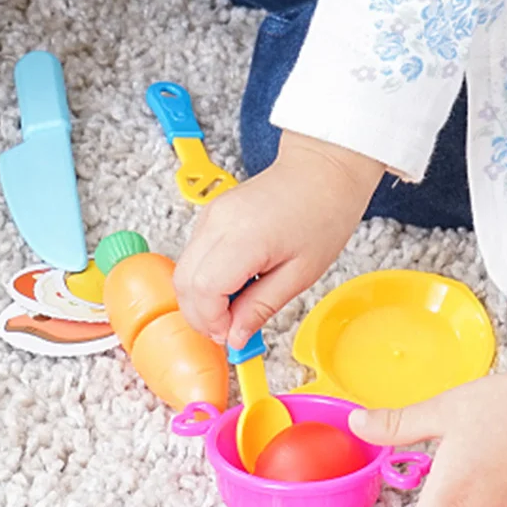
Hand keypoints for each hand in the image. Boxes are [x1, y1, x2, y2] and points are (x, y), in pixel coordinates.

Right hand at [174, 130, 385, 346]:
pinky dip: (204, 280)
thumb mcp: (301, 273)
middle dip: (200, 315)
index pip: (203, 290)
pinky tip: (232, 285)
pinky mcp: (209, 216)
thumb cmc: (323, 213)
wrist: (323, 169)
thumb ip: (262, 307)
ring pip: (182, 271)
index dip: (212, 320)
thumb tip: (235, 336)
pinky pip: (192, 257)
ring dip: (200, 299)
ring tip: (234, 308)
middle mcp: (217, 224)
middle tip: (228, 330)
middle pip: (183, 283)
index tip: (231, 335)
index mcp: (244, 237)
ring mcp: (209, 217)